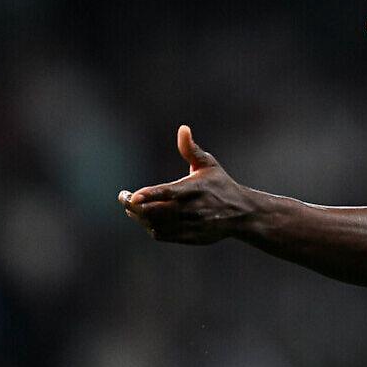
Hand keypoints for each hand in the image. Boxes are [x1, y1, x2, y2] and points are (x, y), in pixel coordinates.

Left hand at [118, 125, 252, 243]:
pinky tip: (146, 219)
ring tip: (132, 208)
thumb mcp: (208, 165)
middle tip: (124, 198)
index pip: (168, 193)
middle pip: (156, 212)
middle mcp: (192, 209)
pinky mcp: (190, 237)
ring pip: (156, 225)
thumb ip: (191, 149)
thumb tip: (182, 129)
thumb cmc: (221, 185)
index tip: (132, 195)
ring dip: (140, 217)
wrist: (242, 214)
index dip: (150, 195)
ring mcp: (191, 225)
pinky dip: (150, 227)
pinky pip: (163, 235)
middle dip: (135, 206)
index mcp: (195, 189)